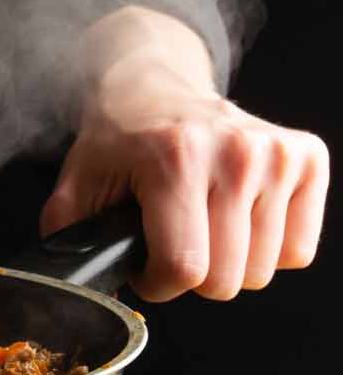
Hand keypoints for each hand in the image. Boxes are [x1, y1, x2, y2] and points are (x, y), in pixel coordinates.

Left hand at [40, 19, 329, 302]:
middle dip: (191, 275)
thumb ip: (69, 238)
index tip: (145, 264)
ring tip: (202, 223)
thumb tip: (72, 287)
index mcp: (174, 158)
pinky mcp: (305, 158)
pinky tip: (237, 217)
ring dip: (228, 262)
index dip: (156, 282)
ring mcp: (275, 154)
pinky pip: (298, 252)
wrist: (153, 87)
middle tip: (173, 238)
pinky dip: (268, 249)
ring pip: (262, 271)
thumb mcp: (77, 185)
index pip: (184, 268)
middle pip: (226, 279)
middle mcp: (234, 152)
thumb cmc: (118, 140)